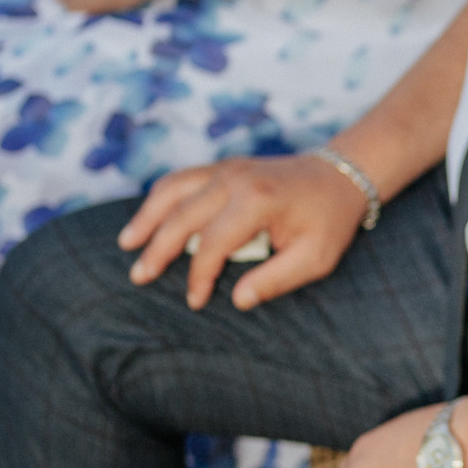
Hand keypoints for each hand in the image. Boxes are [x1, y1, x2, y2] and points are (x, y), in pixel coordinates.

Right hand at [117, 152, 371, 310]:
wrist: (340, 176)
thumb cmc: (329, 220)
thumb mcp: (316, 257)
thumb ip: (276, 279)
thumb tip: (238, 300)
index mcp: (258, 200)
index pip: (213, 243)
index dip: (199, 276)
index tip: (194, 301)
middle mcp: (234, 178)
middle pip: (182, 216)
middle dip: (157, 249)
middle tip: (139, 276)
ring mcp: (225, 167)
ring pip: (171, 191)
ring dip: (146, 218)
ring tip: (127, 244)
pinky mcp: (222, 166)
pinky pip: (180, 180)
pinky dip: (159, 199)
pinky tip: (147, 219)